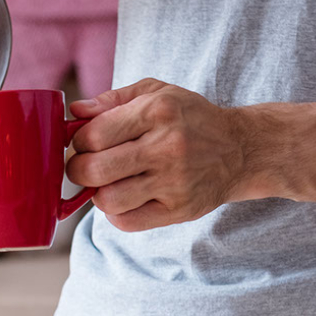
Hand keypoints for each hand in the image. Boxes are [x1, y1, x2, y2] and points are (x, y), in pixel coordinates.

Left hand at [66, 79, 250, 231]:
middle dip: (78, 170)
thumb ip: (112, 99)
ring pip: (108, 200)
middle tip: (85, 167)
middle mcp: (167, 147)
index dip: (78, 142)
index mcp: (158, 111)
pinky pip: (128, 222)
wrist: (240, 150)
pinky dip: (117, 214)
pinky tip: (126, 199)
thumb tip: (75, 112)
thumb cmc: (190, 119)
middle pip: (94, 170)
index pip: (94, 135)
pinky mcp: (180, 210)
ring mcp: (175, 182)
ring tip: (109, 182)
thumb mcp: (157, 93)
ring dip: (98, 194)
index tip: (84, 144)